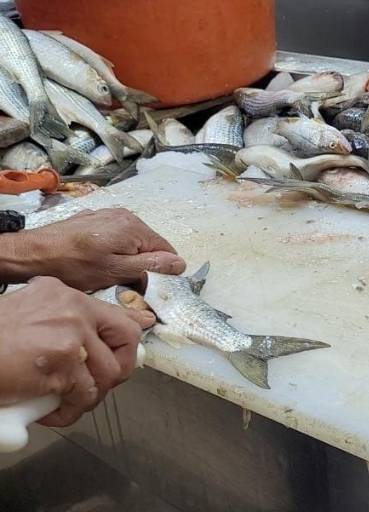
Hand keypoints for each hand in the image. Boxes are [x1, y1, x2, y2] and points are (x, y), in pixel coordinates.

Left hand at [0, 208, 185, 290]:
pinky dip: (112, 250)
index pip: (167, 251)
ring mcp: (108, 215)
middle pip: (149, 246)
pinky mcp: (94, 219)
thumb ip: (151, 266)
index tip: (145, 285)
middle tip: (122, 282)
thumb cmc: (73, 266)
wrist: (32, 254)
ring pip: (132, 242)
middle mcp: (125, 216)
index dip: (161, 271)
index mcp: (135, 227)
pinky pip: (115, 237)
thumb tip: (181, 263)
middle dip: (142, 265)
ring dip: (126, 258)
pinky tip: (95, 261)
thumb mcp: (116, 271)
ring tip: (106, 272)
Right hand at [0, 277, 155, 426]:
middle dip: (121, 366)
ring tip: (68, 402)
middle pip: (127, 337)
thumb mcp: (29, 315)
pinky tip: (51, 413)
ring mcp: (71, 334)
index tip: (124, 356)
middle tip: (101, 384)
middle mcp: (73, 307)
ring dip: (91, 395)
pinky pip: (84, 395)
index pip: (114, 313)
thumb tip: (90, 342)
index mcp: (65, 294)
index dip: (124, 340)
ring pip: (108, 373)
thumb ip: (61, 321)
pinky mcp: (63, 363)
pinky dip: (70, 412)